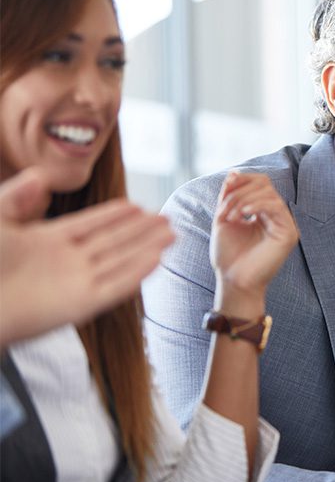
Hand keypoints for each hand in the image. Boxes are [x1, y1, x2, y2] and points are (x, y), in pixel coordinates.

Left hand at [0, 167, 173, 345]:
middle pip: (112, 242)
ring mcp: (74, 283)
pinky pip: (115, 286)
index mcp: (46, 242)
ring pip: (120, 261)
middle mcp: (66, 262)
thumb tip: (41, 176)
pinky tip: (156, 260)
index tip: (137, 206)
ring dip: (147, 248)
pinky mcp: (79, 305)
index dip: (115, 215)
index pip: (90, 225)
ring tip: (172, 235)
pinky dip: (136, 274)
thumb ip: (16, 196)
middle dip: (142, 230)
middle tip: (167, 218)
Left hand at [210, 172, 297, 315]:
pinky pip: (276, 207)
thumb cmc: (229, 255)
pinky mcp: (289, 233)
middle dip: (240, 190)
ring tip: (231, 216)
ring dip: (244, 200)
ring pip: (269, 194)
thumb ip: (229, 196)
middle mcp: (277, 216)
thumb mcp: (224, 219)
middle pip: (265, 184)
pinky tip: (244, 215)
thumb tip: (234, 172)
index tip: (224, 190)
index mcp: (263, 212)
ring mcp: (285, 224)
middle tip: (224, 208)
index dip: (242, 180)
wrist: (233, 281)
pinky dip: (257, 205)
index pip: (259, 183)